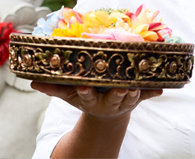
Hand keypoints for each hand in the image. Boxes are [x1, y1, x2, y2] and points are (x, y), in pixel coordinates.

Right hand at [31, 82, 161, 119]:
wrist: (108, 113)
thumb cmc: (87, 98)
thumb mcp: (69, 96)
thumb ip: (54, 88)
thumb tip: (32, 82)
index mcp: (92, 101)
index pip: (87, 96)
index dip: (85, 92)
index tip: (83, 86)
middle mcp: (109, 102)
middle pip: (114, 98)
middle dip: (118, 93)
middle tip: (122, 86)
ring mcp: (125, 100)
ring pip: (132, 97)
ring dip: (137, 91)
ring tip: (138, 83)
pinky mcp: (138, 96)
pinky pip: (148, 94)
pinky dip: (155, 91)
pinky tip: (162, 87)